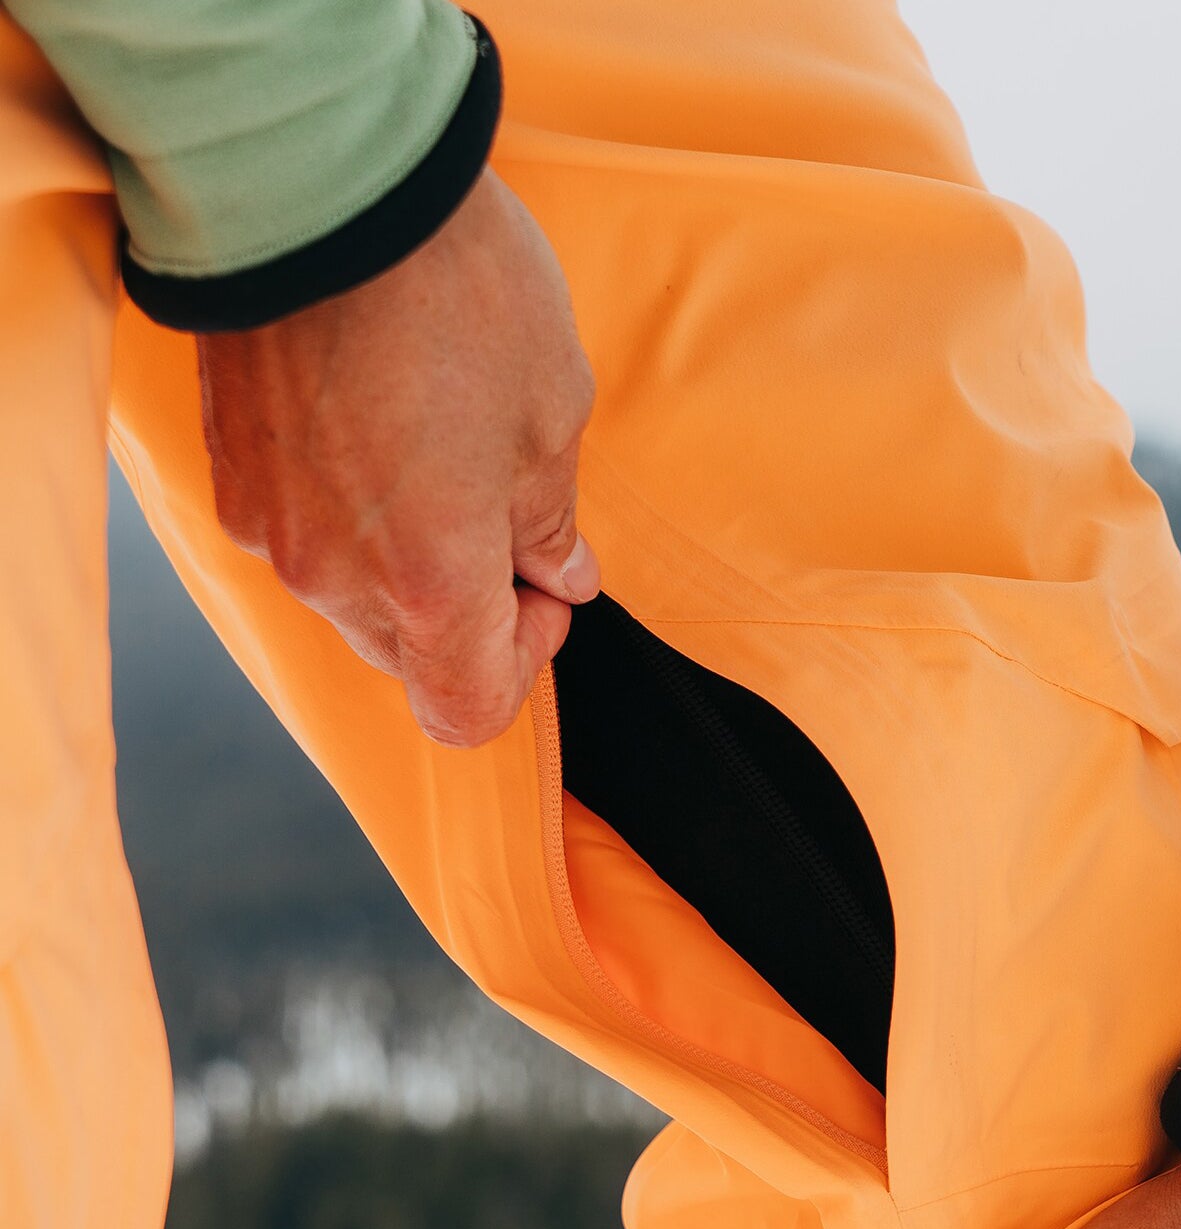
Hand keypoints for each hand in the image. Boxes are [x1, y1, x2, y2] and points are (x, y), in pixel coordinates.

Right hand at [196, 168, 597, 747]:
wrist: (321, 180)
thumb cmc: (458, 295)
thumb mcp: (551, 414)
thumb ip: (553, 522)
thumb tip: (563, 574)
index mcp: (431, 586)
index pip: (469, 712)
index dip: (523, 671)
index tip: (544, 594)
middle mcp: (338, 580)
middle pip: (412, 660)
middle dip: (472, 614)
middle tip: (512, 520)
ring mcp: (274, 532)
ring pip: (356, 601)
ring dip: (410, 564)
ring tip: (445, 458)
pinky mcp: (233, 479)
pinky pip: (306, 538)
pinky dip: (352, 518)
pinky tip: (381, 432)